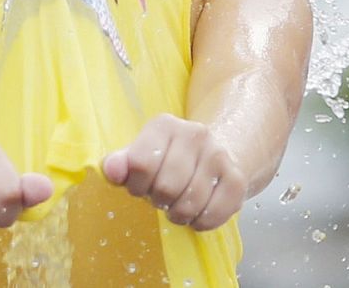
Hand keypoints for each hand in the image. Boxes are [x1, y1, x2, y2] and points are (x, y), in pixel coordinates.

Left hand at [102, 113, 245, 230]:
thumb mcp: (142, 154)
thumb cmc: (170, 158)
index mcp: (165, 125)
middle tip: (160, 197)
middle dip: (157, 200)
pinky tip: (196, 213)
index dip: (135, 185)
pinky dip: (199, 222)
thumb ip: (122, 163)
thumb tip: (111, 170)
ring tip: (176, 206)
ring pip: (189, 203)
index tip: (139, 186)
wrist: (219, 153)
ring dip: (177, 214)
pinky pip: (212, 215)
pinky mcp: (237, 180)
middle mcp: (195, 134)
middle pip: (166, 187)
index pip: (140, 163)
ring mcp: (219, 156)